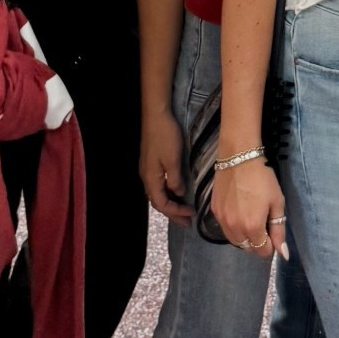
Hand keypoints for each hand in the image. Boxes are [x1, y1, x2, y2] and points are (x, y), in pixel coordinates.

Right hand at [141, 107, 192, 224]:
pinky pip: (159, 185)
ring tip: (184, 211)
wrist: (156, 115)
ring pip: (158, 194)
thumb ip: (175, 179)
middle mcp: (146, 177)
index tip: (191, 216)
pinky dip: (168, 193)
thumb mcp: (173, 159)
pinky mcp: (151, 163)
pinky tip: (177, 192)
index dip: (176, 212)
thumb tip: (179, 193)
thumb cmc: (165, 136)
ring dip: (171, 204)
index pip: (161, 204)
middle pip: (158, 202)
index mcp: (150, 178)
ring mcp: (148, 170)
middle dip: (173, 213)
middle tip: (188, 222)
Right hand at [211, 158, 287, 259]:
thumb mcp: (277, 203)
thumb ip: (278, 230)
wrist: (239, 157)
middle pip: (248, 248)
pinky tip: (239, 212)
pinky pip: (225, 228)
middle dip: (258, 242)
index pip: (262, 251)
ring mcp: (222, 220)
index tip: (272, 232)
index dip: (270, 245)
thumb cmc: (262, 178)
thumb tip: (283, 254)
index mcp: (252, 227)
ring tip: (251, 219)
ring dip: (245, 237)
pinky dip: (233, 227)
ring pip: (235, 241)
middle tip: (263, 223)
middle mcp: (234, 228)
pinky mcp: (214, 211)